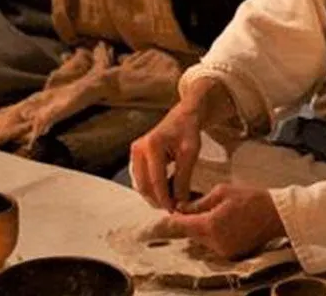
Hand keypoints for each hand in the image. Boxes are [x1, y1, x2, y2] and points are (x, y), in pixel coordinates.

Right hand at [130, 78, 237, 210]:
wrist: (182, 116)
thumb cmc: (188, 131)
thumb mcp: (190, 154)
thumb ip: (183, 179)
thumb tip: (179, 203)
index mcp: (152, 146)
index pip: (156, 180)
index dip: (164, 199)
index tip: (174, 210)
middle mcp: (138, 149)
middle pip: (144, 185)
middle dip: (157, 200)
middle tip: (173, 209)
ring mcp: (134, 152)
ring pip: (140, 184)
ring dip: (153, 196)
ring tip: (170, 201)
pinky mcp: (135, 156)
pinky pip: (140, 178)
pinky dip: (150, 188)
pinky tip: (164, 191)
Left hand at [161, 184, 285, 259]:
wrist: (276, 214)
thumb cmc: (251, 198)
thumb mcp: (222, 192)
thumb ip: (198, 202)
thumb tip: (180, 208)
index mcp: (210, 225)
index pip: (181, 225)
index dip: (171, 220)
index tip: (166, 214)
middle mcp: (215, 242)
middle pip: (191, 234)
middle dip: (188, 222)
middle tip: (189, 208)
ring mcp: (223, 250)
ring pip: (201, 240)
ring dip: (200, 229)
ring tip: (209, 213)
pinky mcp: (231, 253)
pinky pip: (213, 244)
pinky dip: (212, 235)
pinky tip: (221, 222)